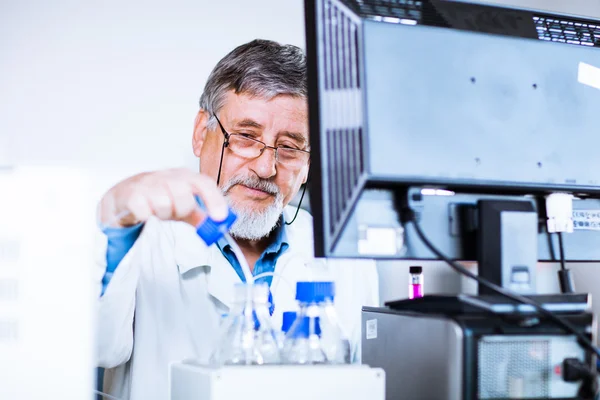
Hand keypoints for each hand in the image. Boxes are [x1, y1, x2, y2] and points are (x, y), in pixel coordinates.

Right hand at [97, 168, 227, 227]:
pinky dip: (147, 217)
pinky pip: (145, 211)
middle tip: (174, 213)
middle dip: (182, 210)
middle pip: (184, 195)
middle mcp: (168, 176)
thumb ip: (200, 215)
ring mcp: (148, 183)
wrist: (124, 196)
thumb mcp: (181, 205)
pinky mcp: (131, 194)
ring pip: (164, 204)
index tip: (220, 217)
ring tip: (157, 212)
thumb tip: (218, 227)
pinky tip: (144, 214)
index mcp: (184, 177)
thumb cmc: (157, 198)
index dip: (214, 200)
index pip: (204, 183)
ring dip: (162, 214)